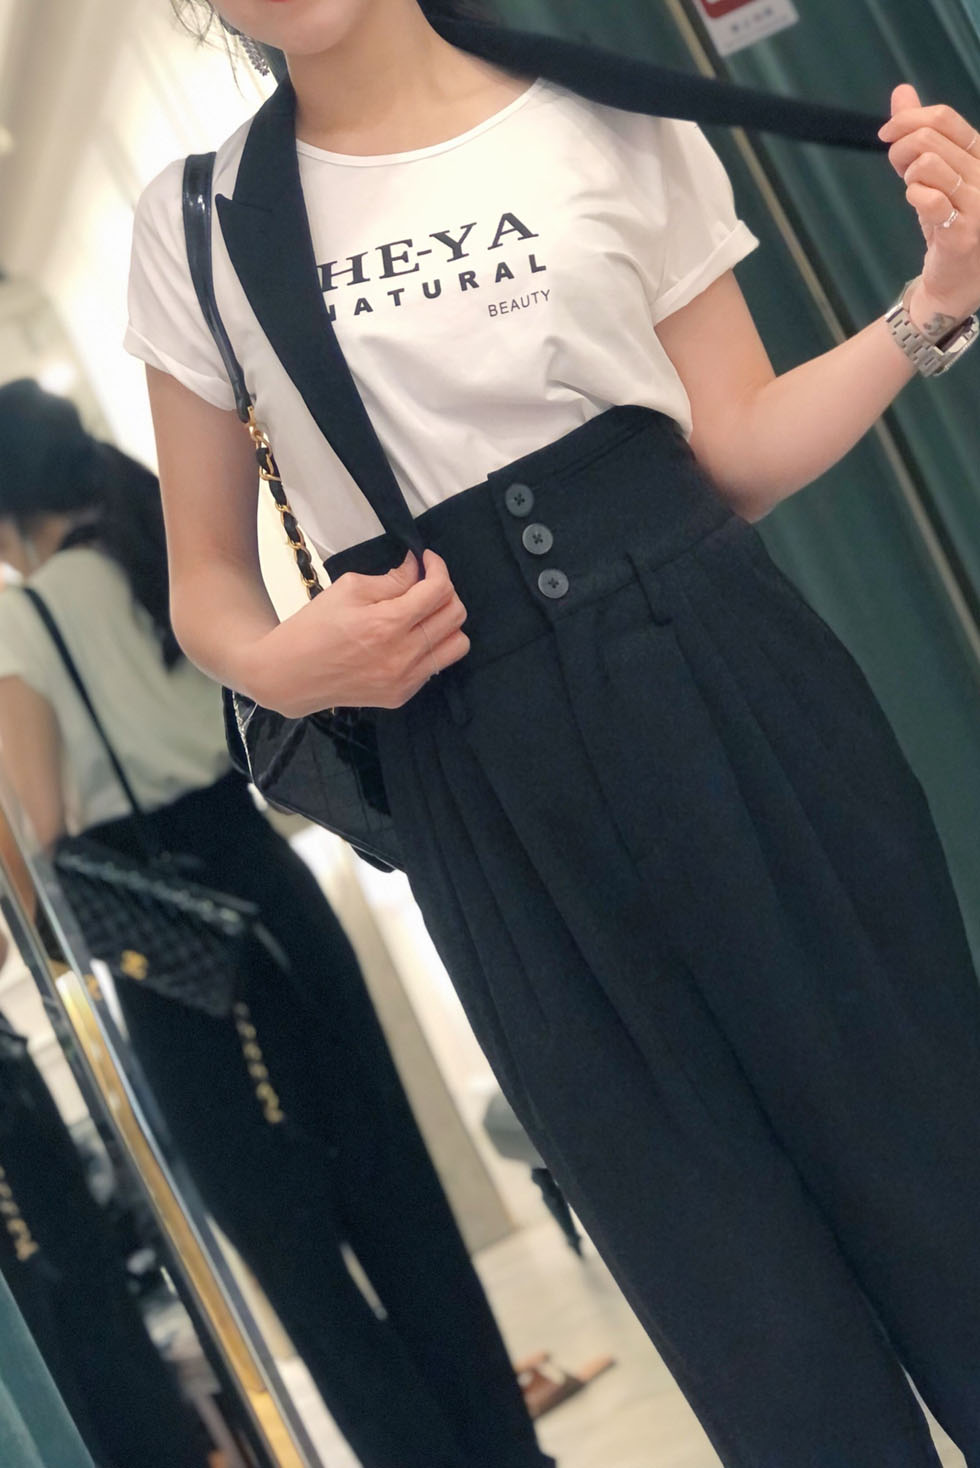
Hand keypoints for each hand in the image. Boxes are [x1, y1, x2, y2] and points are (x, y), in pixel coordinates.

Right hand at [246, 548, 469, 716]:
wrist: (290, 676)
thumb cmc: (313, 627)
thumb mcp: (348, 589)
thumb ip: (391, 579)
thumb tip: (417, 568)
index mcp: (387, 624)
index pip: (438, 590)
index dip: (438, 567)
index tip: (426, 560)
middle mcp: (403, 655)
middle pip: (456, 615)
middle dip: (445, 592)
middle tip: (424, 584)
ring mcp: (405, 680)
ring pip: (457, 645)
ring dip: (446, 623)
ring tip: (423, 614)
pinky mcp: (401, 695)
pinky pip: (436, 666)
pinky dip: (431, 647)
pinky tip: (407, 639)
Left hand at [878, 86, 979, 331]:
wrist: (955, 281)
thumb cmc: (947, 224)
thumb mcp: (933, 173)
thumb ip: (919, 134)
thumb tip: (901, 92)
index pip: (945, 118)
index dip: (910, 119)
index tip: (886, 134)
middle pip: (931, 138)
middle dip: (901, 148)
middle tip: (897, 168)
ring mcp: (977, 204)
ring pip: (928, 164)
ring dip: (907, 175)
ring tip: (912, 190)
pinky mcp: (963, 232)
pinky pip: (929, 199)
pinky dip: (914, 197)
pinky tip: (918, 205)